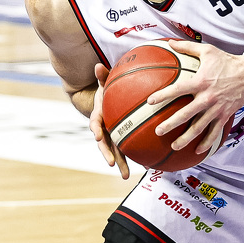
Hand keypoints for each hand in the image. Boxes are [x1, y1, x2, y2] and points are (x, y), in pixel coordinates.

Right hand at [88, 64, 130, 178]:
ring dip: (122, 164)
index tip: (97, 136)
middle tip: (112, 165)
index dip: (95, 130)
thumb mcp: (105, 83)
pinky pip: (129, 149)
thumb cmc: (108, 91)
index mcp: (99, 117)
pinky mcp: (123, 139)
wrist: (107, 102)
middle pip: (105, 145)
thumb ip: (103, 76)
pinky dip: (137, 157)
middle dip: (108, 156)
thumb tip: (98, 65)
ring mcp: (113, 136)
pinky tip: (148, 166)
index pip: (95, 124)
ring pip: (117, 152)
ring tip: (126, 176)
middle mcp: (105, 130)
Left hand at [146, 41, 243, 156]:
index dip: (163, 95)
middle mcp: (207, 98)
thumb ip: (187, 47)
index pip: (178, 89)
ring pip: (199, 128)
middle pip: (186, 114)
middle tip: (158, 131)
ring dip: (186, 138)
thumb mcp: (207, 51)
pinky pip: (214, 132)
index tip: (150, 101)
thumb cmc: (226, 62)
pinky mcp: (224, 116)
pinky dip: (206, 142)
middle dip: (171, 124)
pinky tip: (197, 151)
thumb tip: (169, 42)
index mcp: (200, 82)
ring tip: (174, 146)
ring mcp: (216, 109)